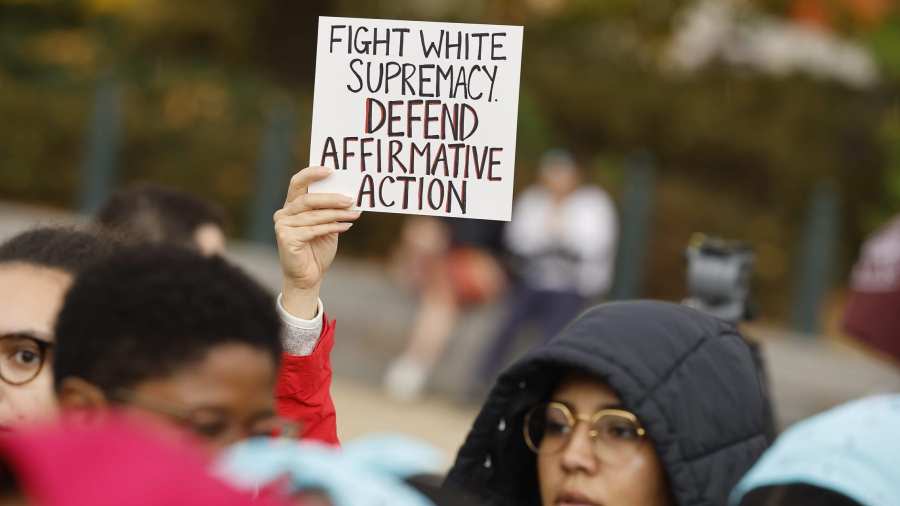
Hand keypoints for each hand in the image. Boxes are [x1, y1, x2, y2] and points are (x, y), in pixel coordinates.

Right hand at [275, 166, 360, 317]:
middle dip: (332, 198)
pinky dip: (332, 227)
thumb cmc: (318, 249)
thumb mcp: (327, 226)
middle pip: (308, 199)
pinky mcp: (286, 238)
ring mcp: (282, 225)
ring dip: (337, 214)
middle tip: (351, 199)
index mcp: (291, 206)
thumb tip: (351, 196)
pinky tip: (346, 226)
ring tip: (354, 214)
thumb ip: (331, 211)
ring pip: (313, 215)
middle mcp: (283, 213)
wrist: (309, 276)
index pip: (297, 182)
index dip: (312, 173)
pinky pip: (313, 229)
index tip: (331, 170)